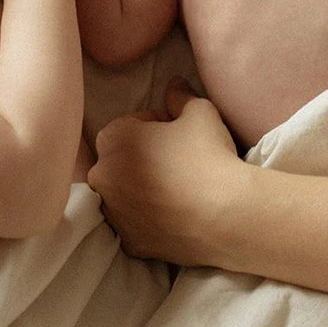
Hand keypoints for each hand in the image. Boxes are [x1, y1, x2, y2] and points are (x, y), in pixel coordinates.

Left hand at [89, 79, 241, 263]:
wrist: (226, 215)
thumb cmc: (208, 156)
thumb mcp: (200, 112)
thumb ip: (179, 95)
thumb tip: (173, 84)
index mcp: (112, 139)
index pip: (130, 126)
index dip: (157, 128)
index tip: (179, 136)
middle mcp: (101, 176)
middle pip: (121, 161)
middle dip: (143, 160)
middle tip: (178, 163)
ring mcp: (113, 213)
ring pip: (124, 196)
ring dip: (141, 191)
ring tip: (177, 192)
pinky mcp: (129, 242)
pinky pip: (135, 225)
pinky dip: (148, 220)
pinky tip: (175, 216)